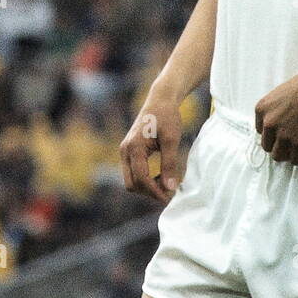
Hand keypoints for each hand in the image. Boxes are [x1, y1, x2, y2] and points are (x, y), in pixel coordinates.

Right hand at [120, 86, 183, 203]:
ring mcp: (125, 151)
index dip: (155, 192)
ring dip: (147, 186)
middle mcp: (125, 150)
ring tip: (166, 183)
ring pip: (131, 180)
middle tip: (169, 192)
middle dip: (149, 191)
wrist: (160, 100)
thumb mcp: (172, 140)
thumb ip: (170, 164)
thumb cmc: (167, 116)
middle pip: (132, 184)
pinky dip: (145, 179)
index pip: (141, 179)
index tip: (170, 198)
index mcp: (134, 147)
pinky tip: (160, 176)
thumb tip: (170, 188)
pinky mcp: (128, 151)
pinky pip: (133, 172)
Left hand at [254, 67, 297, 164]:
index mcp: (261, 109)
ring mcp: (283, 134)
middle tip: (289, 144)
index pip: (261, 130)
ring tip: (297, 150)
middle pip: (267, 145)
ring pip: (278, 155)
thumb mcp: (278, 94)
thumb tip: (278, 122)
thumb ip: (274, 110)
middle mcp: (269, 123)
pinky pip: (295, 160)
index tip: (280, 134)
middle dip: (277, 146)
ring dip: (287, 155)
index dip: (272, 134)